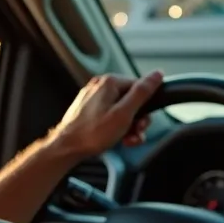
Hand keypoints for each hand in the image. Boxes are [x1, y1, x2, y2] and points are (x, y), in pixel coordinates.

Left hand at [48, 71, 162, 158]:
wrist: (66, 148)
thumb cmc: (93, 133)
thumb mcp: (124, 113)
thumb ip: (142, 93)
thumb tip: (157, 74)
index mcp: (110, 82)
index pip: (140, 88)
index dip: (145, 108)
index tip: (141, 124)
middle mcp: (100, 86)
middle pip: (131, 100)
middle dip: (136, 120)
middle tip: (132, 134)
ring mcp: (93, 98)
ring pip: (121, 109)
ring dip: (127, 126)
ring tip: (123, 140)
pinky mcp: (88, 110)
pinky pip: (109, 115)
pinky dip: (115, 127)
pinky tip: (114, 138)